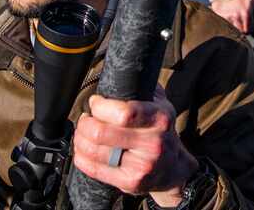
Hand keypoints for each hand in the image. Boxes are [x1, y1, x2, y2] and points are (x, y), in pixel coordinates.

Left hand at [73, 86, 198, 206]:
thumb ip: (144, 88)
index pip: (123, 112)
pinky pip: (94, 169)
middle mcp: (153, 143)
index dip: (101, 106)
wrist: (173, 169)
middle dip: (85, 123)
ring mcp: (141, 165)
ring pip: (94, 151)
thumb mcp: (162, 105)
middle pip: (101, 133)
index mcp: (160, 119)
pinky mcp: (130, 182)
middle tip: (86, 119)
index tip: (96, 102)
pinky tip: (83, 150)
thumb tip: (123, 71)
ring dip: (80, 140)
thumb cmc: (162, 131)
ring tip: (83, 133)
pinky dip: (82, 158)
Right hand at [211, 0, 253, 33]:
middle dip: (243, 29)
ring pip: (234, 31)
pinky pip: (225, 28)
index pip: (250, 29)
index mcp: (246, 13)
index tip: (249, 23)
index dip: (251, 26)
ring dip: (235, 28)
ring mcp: (228, 18)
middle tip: (242, 23)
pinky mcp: (220, 19)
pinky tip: (229, 22)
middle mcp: (237, 16)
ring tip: (236, 22)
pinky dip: (227, 27)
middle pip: (242, 32)